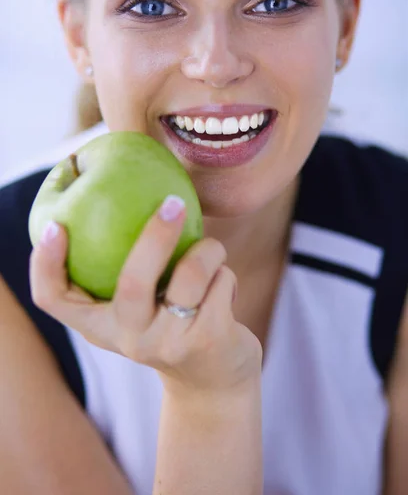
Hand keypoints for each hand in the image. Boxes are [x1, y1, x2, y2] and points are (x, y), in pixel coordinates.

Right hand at [29, 196, 261, 396]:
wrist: (212, 383)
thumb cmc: (169, 327)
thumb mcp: (138, 310)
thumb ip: (126, 272)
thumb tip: (121, 196)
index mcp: (101, 324)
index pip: (53, 299)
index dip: (45, 264)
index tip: (55, 226)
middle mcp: (129, 337)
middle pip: (133, 282)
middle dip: (155, 236)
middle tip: (171, 202)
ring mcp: (170, 342)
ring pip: (193, 273)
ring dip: (209, 249)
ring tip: (211, 251)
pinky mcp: (209, 340)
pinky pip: (221, 281)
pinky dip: (225, 274)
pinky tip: (222, 289)